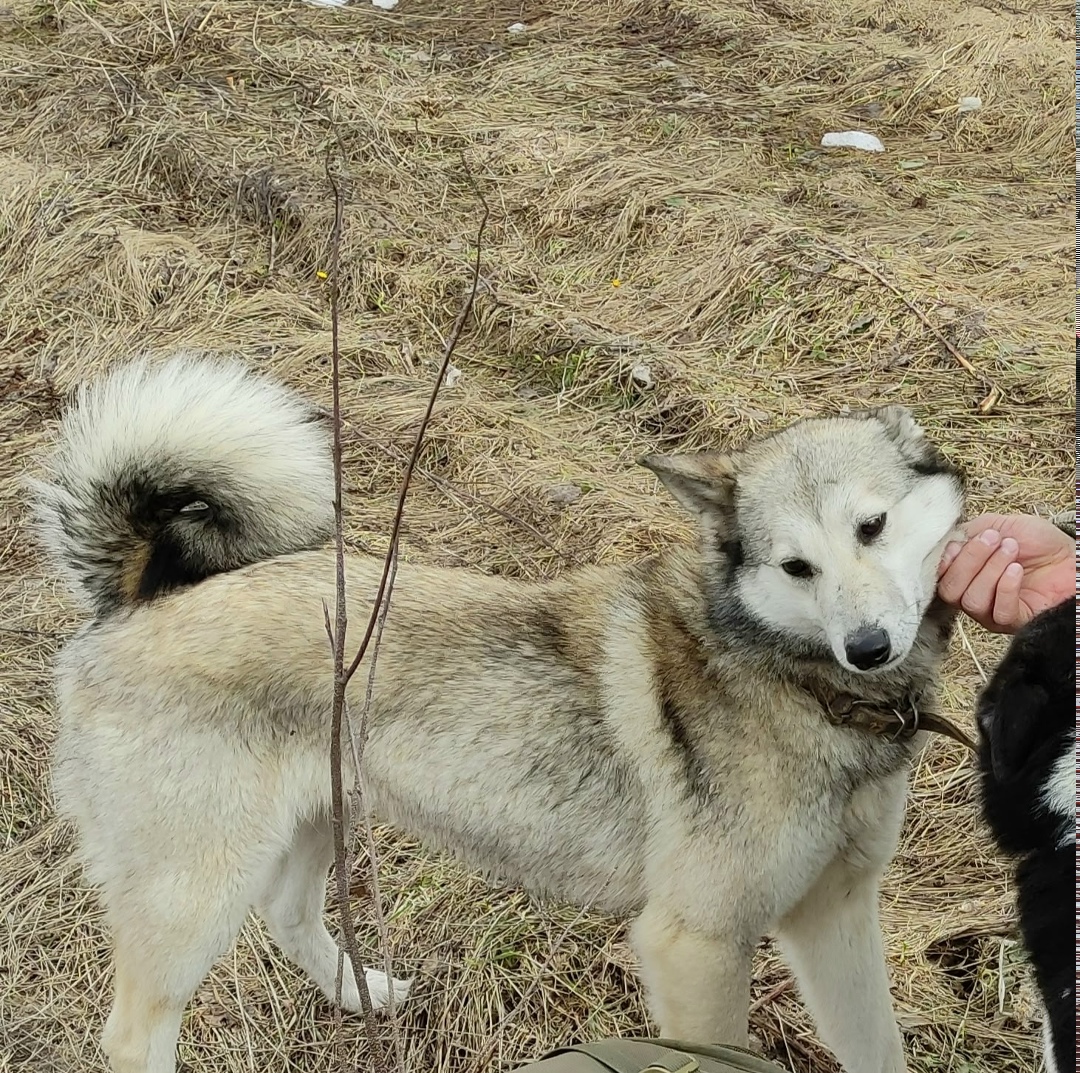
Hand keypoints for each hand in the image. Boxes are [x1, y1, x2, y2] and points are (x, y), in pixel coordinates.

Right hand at [937, 513, 1073, 633]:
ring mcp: (990, 611)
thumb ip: (968, 532)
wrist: (1072, 557)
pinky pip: (999, 612)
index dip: (945, 559)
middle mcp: (971, 593)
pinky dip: (1006, 587)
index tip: (960, 541)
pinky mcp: (1012, 621)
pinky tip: (1017, 570)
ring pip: (971, 600)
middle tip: (992, 540)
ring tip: (1011, 550)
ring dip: (990, 570)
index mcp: (963, 572)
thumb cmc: (1039, 543)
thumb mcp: (999, 525)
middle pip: (949, 590)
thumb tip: (947, 545)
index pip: (938, 575)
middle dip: (969, 561)